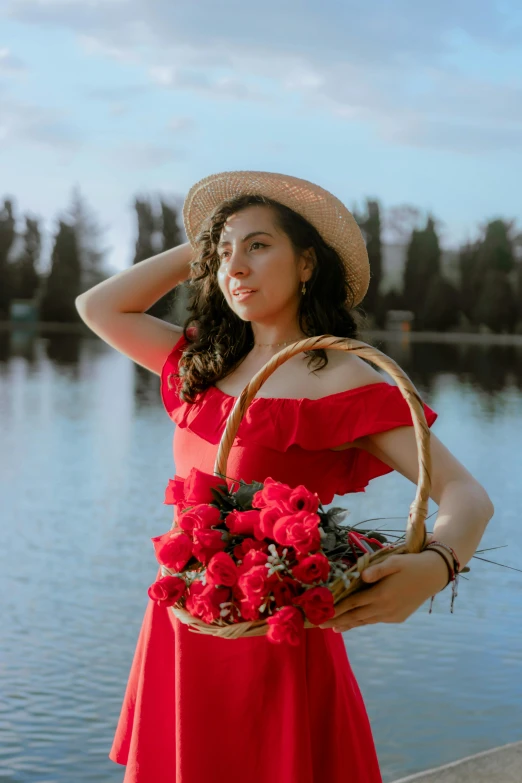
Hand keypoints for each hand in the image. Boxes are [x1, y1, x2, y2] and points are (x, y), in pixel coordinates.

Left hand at [318, 551, 449, 631]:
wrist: (433, 575)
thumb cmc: (411, 564)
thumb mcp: (394, 562)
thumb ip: (377, 569)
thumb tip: (362, 577)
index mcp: (381, 595)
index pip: (353, 604)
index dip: (336, 610)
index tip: (322, 615)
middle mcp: (385, 609)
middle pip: (356, 617)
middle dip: (338, 621)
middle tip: (320, 626)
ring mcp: (391, 615)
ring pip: (365, 621)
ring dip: (349, 624)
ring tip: (334, 628)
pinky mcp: (397, 617)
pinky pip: (375, 620)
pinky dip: (363, 622)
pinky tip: (355, 622)